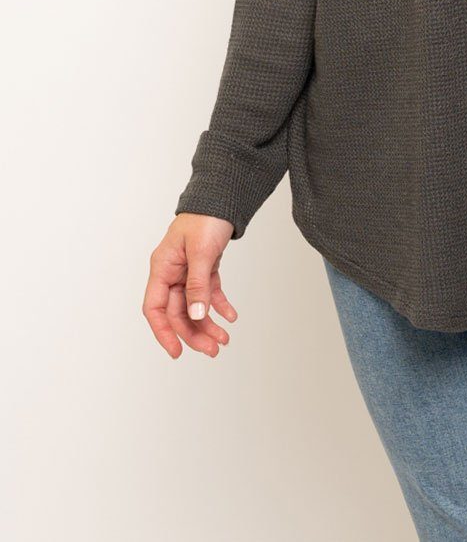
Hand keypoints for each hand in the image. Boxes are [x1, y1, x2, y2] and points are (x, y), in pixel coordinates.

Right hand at [142, 213, 236, 357]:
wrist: (223, 196)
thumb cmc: (206, 217)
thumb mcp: (201, 251)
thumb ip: (197, 285)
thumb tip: (196, 315)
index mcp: (162, 267)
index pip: (155, 308)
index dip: (164, 332)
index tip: (176, 352)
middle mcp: (172, 272)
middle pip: (178, 312)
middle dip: (194, 332)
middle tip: (213, 349)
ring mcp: (188, 271)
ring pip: (194, 306)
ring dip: (208, 323)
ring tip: (224, 339)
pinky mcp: (204, 267)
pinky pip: (208, 293)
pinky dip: (219, 305)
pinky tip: (230, 316)